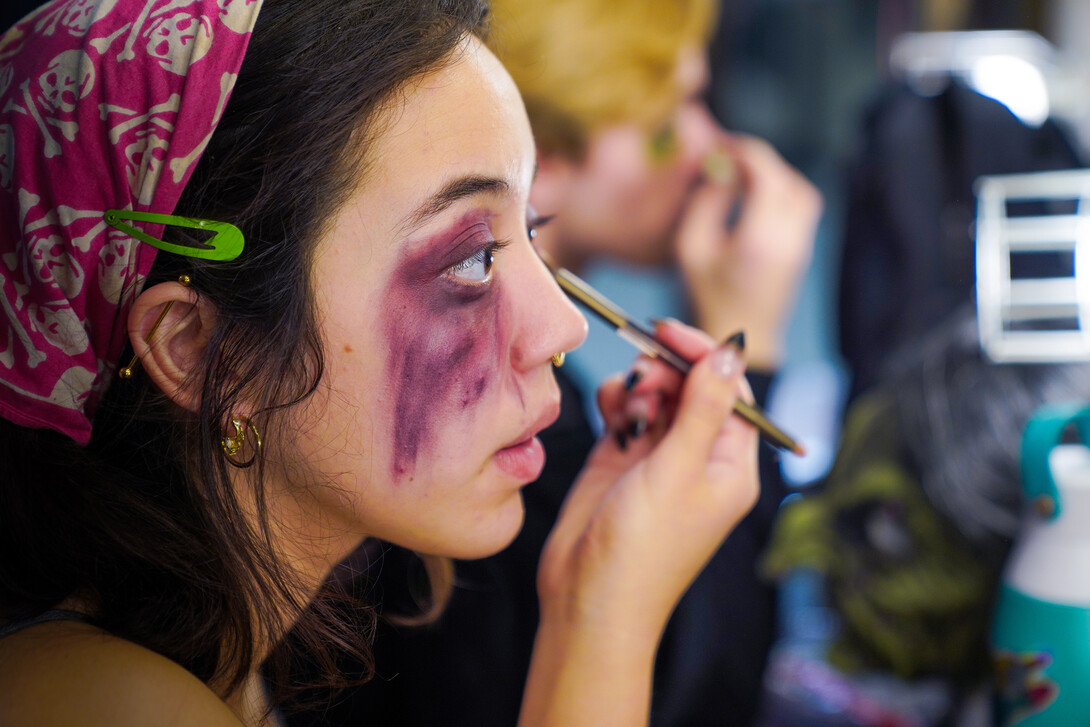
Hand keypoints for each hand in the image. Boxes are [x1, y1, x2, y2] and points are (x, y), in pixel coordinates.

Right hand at [537, 320, 759, 638]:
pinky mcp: (621, 462)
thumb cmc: (642, 548)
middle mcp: (698, 459)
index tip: (667, 332)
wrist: (587, 600)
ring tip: (623, 412)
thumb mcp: (678, 471)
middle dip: (666, 373)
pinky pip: (626, 413)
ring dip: (639, 389)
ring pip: (657, 397)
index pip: (731, 392)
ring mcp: (658, 460)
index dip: (704, 356)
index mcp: (731, 466)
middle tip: (640, 380)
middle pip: (692, 388)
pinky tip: (607, 412)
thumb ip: (704, 407)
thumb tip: (732, 349)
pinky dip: (616, 403)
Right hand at [674, 132, 821, 368]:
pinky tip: (756, 196)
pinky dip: (782, 192)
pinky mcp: (802, 251)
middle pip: (785, 177)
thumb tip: (719, 170)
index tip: (720, 147)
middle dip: (757, 160)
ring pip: (800, 190)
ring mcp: (800, 245)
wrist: (740, 338)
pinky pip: (801, 207)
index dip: (742, 151)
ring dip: (774, 175)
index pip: (765, 173)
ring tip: (743, 175)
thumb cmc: (708, 298)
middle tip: (729, 156)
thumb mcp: (691, 249)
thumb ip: (704, 203)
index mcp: (759, 237)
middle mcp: (788, 237)